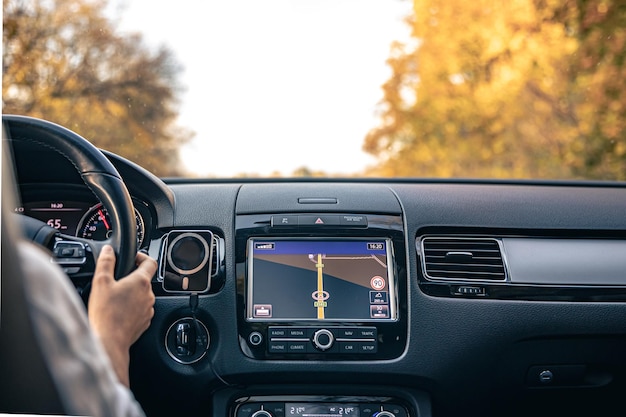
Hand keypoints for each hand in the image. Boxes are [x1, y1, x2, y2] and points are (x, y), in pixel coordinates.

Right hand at [88, 245, 156, 386]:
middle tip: (116, 281)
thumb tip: (108, 250)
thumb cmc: (105, 314)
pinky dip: (131, 307)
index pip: (150, 262)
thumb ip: (106, 262)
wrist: (109, 341)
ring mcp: (148, 309)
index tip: (133, 258)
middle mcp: (149, 295)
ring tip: (114, 298)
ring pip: (142, 296)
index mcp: (141, 282)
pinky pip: (140, 309)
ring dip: (131, 294)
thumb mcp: (101, 282)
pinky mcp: (145, 321)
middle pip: (144, 280)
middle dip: (131, 278)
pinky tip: (117, 311)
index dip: (141, 257)